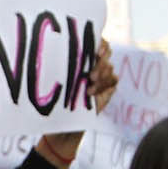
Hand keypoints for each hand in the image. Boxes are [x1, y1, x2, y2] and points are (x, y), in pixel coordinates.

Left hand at [38, 41, 118, 168]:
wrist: (62, 127)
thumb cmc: (54, 102)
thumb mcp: (55, 83)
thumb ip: (62, 66)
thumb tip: (54, 49)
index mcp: (80, 58)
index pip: (96, 41)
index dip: (99, 42)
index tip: (96, 49)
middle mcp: (92, 65)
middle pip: (106, 52)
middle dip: (100, 60)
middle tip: (90, 73)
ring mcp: (101, 77)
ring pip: (109, 67)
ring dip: (100, 73)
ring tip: (88, 83)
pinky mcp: (107, 90)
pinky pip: (113, 80)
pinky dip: (103, 85)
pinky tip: (90, 92)